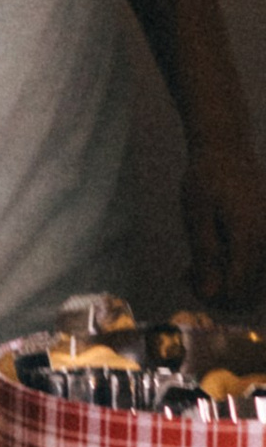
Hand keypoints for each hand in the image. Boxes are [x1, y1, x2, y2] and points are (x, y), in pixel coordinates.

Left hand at [185, 129, 265, 306]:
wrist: (227, 150)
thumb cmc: (206, 179)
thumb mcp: (197, 216)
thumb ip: (205, 255)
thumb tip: (209, 295)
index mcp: (249, 237)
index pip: (237, 291)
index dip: (211, 296)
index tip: (188, 276)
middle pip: (249, 293)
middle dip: (218, 291)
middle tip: (189, 272)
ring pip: (255, 283)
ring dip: (227, 280)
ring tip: (198, 262)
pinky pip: (257, 266)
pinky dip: (237, 267)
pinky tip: (215, 253)